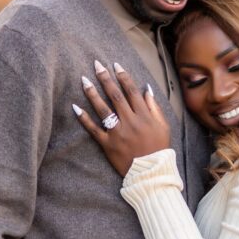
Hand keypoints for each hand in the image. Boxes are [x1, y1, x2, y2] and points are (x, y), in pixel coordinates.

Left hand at [73, 61, 170, 175]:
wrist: (151, 173)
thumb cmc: (159, 149)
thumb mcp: (163, 126)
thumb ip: (154, 107)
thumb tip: (146, 89)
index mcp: (144, 116)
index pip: (131, 91)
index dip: (123, 76)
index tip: (115, 65)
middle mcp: (130, 121)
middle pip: (115, 95)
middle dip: (105, 78)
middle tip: (96, 65)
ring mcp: (117, 133)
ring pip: (102, 109)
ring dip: (92, 93)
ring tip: (84, 80)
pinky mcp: (107, 144)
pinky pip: (93, 129)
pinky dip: (84, 118)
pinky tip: (75, 107)